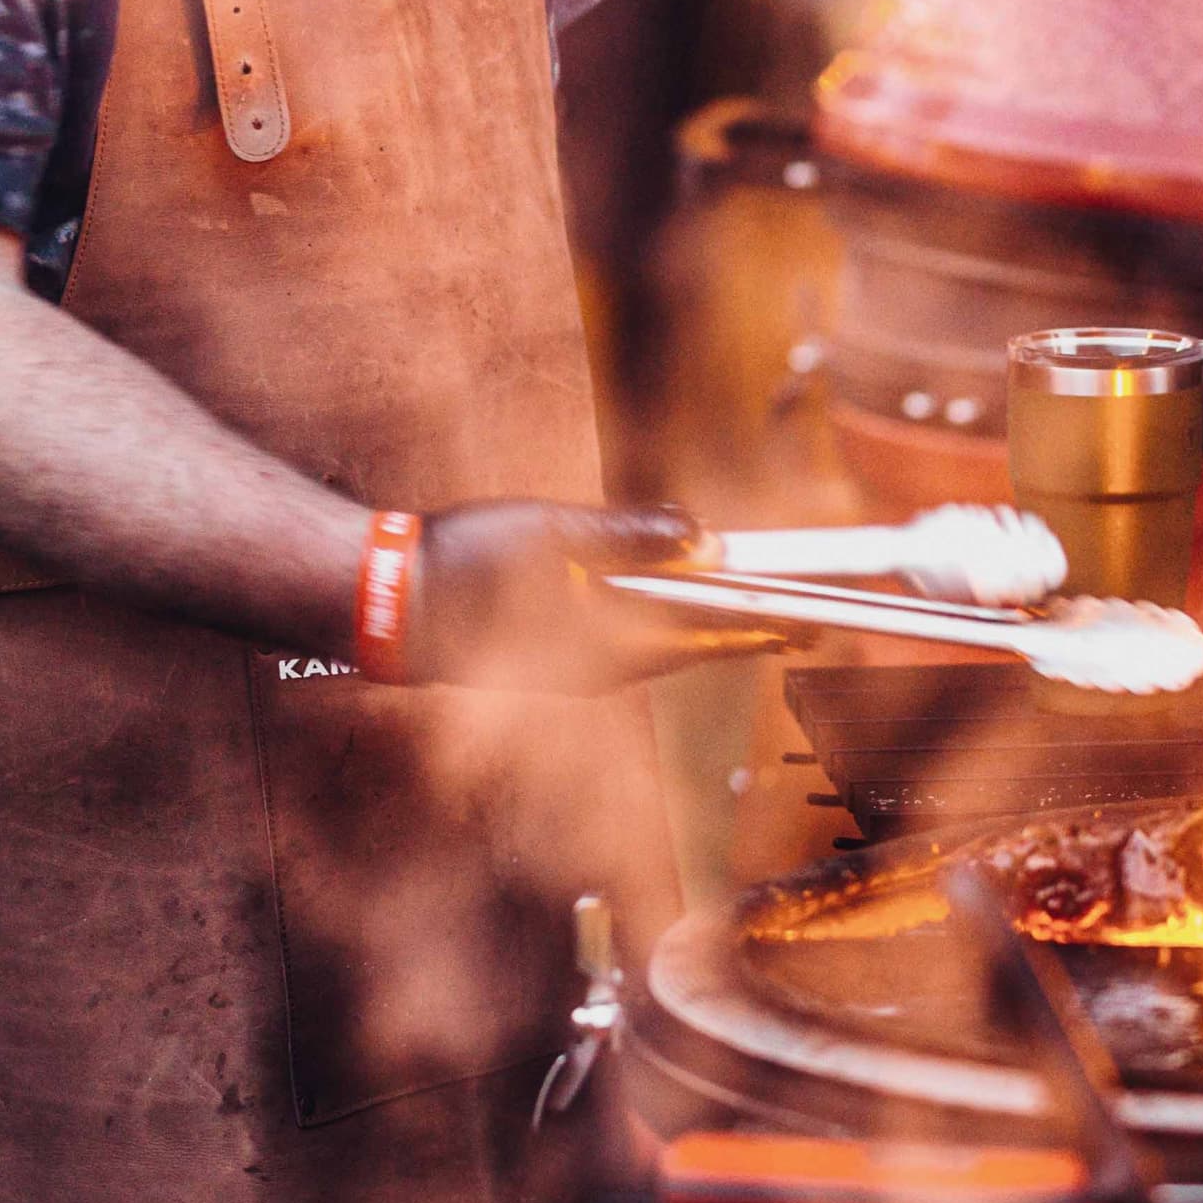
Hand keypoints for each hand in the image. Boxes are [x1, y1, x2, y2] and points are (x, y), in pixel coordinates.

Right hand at [396, 500, 773, 692]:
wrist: (384, 605)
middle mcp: (599, 667)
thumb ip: (631, 536)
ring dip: (707, 626)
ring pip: (659, 646)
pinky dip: (662, 625)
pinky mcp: (554, 662)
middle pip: (692, 644)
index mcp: (608, 639)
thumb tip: (704, 537)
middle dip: (748, 628)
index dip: (768, 623)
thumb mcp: (553, 534)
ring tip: (751, 610)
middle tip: (804, 617)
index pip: (709, 632)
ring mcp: (576, 669)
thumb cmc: (462, 564)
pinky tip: (670, 606)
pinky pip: (625, 646)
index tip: (817, 622)